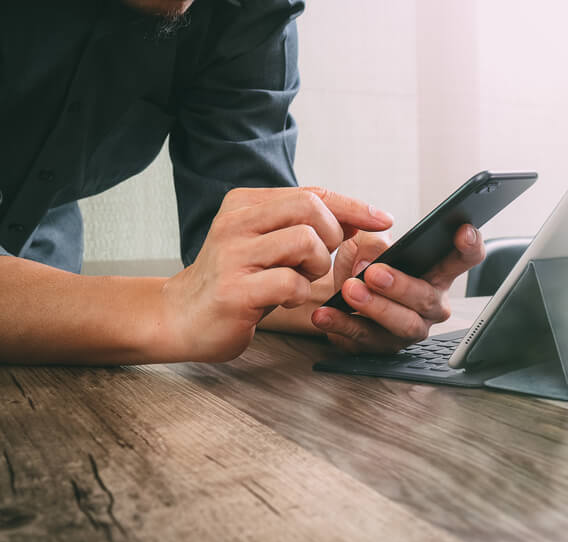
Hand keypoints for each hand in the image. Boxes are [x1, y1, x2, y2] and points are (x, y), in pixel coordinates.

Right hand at [160, 186, 392, 361]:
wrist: (179, 317)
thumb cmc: (235, 282)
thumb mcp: (268, 245)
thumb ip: (305, 228)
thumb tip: (358, 217)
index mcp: (245, 205)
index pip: (312, 193)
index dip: (354, 206)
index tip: (383, 219)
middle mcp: (236, 222)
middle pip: (311, 208)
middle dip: (333, 236)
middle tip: (319, 261)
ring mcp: (233, 255)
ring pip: (305, 241)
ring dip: (317, 266)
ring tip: (300, 279)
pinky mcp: (235, 290)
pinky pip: (290, 282)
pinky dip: (300, 293)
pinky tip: (285, 298)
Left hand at [310, 224, 486, 353]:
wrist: (334, 295)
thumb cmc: (362, 265)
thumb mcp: (364, 242)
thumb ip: (371, 242)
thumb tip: (370, 260)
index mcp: (437, 272)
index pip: (465, 258)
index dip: (470, 246)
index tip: (463, 231)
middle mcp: (430, 304)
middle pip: (427, 298)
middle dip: (401, 286)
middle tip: (376, 273)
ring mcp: (409, 329)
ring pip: (403, 324)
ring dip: (376, 307)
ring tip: (350, 291)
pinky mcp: (382, 347)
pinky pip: (364, 338)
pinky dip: (342, 324)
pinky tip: (325, 314)